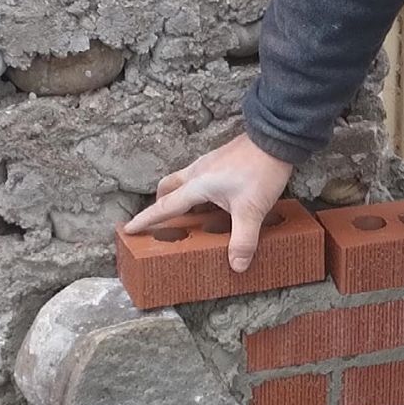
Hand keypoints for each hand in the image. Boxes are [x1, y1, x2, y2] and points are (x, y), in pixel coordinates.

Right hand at [125, 133, 294, 271]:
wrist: (275, 139)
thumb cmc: (260, 171)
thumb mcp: (251, 211)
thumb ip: (243, 240)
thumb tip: (236, 265)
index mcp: (196, 186)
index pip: (164, 207)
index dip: (146, 220)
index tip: (128, 228)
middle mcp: (196, 172)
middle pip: (167, 188)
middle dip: (160, 204)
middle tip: (161, 221)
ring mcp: (208, 164)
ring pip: (182, 180)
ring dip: (179, 196)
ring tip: (189, 215)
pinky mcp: (220, 160)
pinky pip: (198, 177)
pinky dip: (196, 190)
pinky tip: (213, 200)